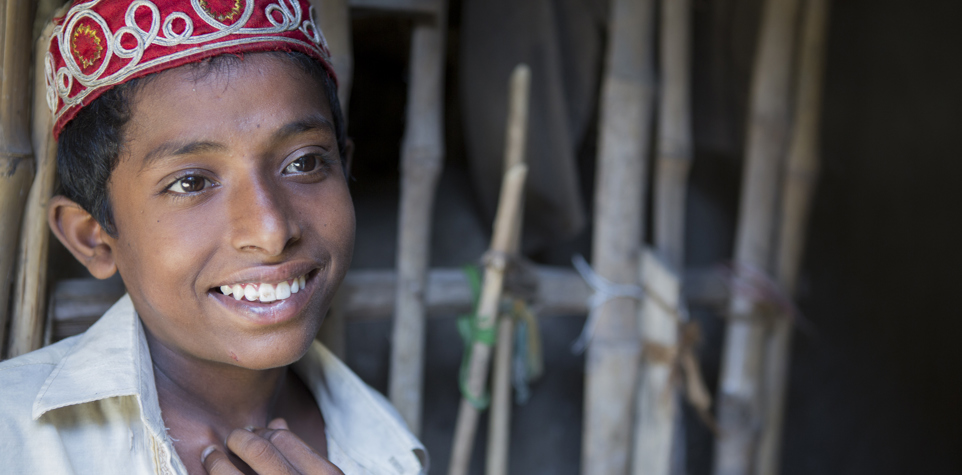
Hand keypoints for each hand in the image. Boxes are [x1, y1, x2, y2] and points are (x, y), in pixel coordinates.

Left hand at [202, 418, 343, 474]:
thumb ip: (302, 455)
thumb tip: (278, 422)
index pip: (283, 437)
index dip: (263, 432)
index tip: (251, 433)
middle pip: (261, 448)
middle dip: (240, 439)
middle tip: (231, 438)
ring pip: (234, 474)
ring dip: (216, 461)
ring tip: (209, 454)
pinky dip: (215, 474)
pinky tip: (207, 471)